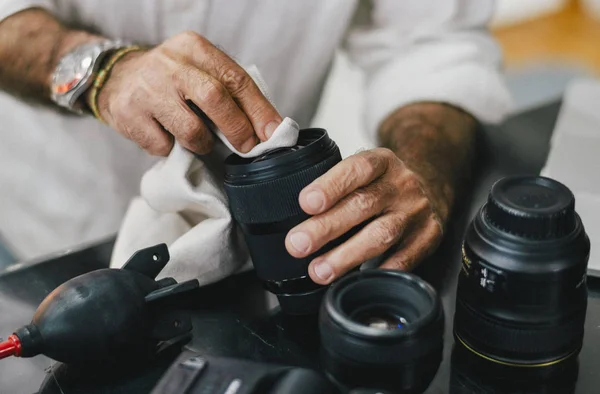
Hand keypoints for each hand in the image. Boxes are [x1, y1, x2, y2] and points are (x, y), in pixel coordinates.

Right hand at [94, 31, 281, 154]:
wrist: (115, 78)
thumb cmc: (171, 80)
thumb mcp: (199, 70)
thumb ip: (229, 91)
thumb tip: (268, 128)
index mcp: (194, 48)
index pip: (235, 78)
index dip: (259, 109)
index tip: (272, 132)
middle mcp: (170, 64)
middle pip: (216, 98)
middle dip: (238, 129)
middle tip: (246, 147)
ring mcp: (147, 90)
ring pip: (192, 130)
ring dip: (204, 144)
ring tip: (200, 141)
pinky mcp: (129, 115)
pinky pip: (164, 146)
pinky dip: (173, 149)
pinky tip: (168, 137)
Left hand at [285, 148, 446, 284]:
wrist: (430, 188)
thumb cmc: (382, 184)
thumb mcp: (363, 172)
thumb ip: (335, 185)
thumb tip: (289, 214)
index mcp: (382, 162)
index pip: (357, 168)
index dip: (330, 185)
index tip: (305, 203)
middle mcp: (401, 184)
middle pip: (363, 205)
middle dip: (326, 227)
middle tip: (298, 244)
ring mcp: (416, 212)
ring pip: (382, 234)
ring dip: (346, 256)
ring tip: (319, 270)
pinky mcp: (429, 237)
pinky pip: (403, 260)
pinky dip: (378, 272)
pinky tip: (355, 280)